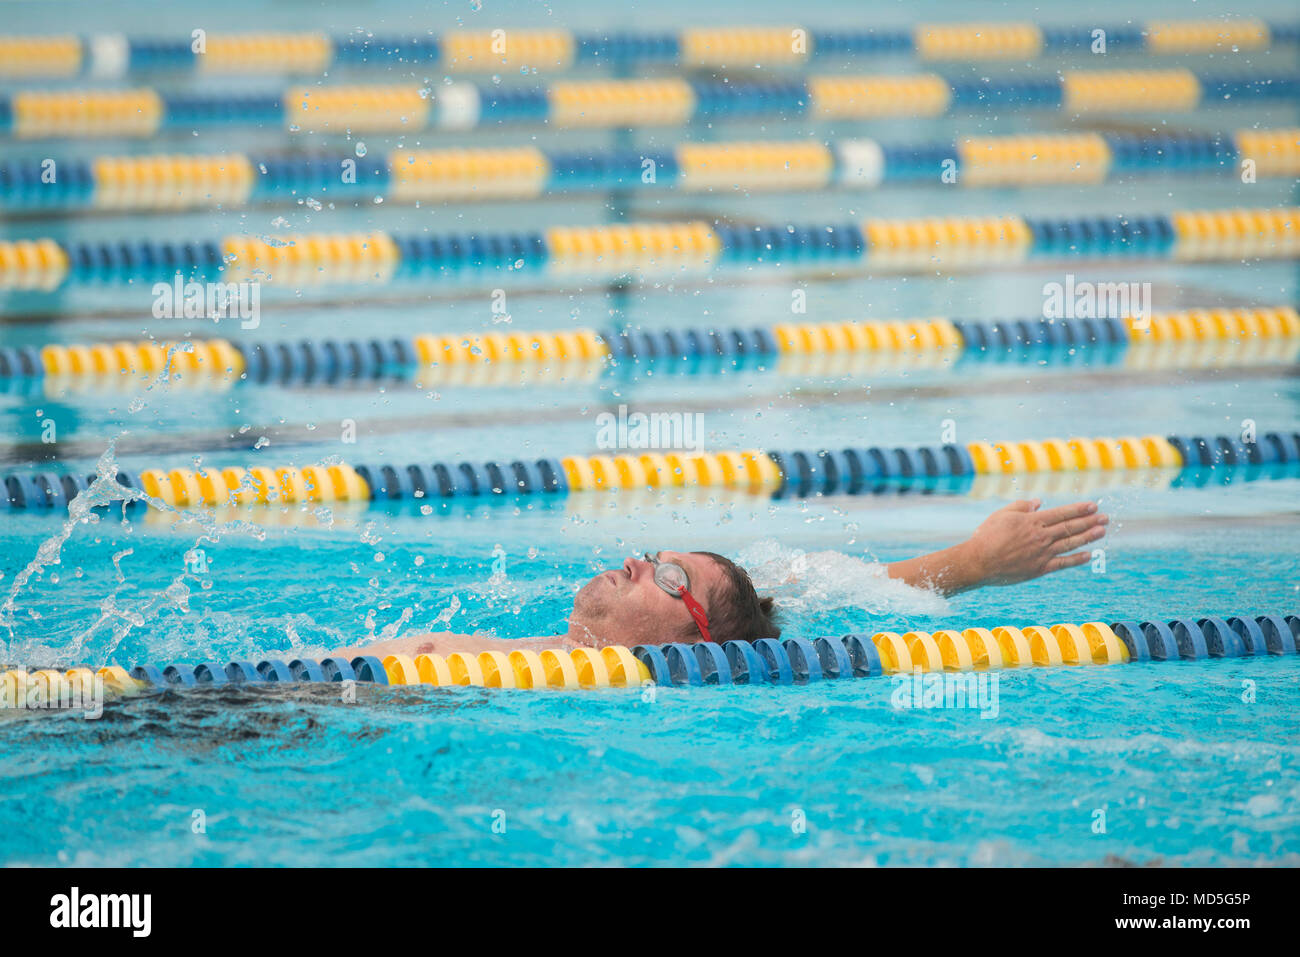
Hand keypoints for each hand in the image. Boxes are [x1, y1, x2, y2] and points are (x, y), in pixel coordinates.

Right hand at [960, 499, 1107, 588]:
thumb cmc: (986, 536)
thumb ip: (1022, 506)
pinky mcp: (1040, 568)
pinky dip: (1077, 559)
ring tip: (1102, 531)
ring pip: (1070, 543)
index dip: (1079, 509)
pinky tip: (1089, 554)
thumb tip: (1038, 502)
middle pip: (1070, 527)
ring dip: (1088, 536)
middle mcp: (1041, 536)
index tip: (1093, 505)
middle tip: (1104, 517)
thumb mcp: (1001, 515)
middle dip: (1089, 521)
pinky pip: (1063, 563)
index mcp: (1032, 521)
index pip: (1062, 513)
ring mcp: (1042, 553)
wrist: (979, 562)